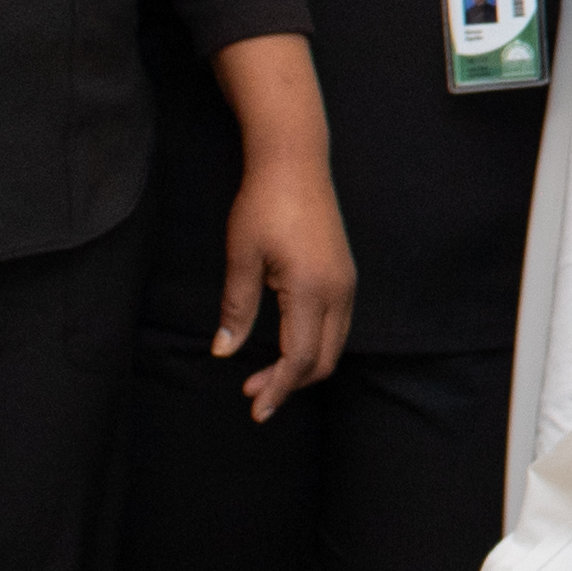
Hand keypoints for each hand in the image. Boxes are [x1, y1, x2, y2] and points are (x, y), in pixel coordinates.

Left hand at [202, 35, 353, 411]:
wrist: (295, 160)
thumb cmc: (264, 204)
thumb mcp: (241, 257)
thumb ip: (236, 309)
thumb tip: (225, 351)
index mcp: (312, 291)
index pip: (298, 359)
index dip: (277, 389)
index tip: (255, 410)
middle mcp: (339, 292)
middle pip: (322, 360)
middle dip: (290, 384)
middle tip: (253, 394)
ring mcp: (346, 282)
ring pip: (333, 345)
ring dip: (302, 366)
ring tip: (265, 374)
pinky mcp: (344, 274)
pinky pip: (336, 325)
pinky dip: (313, 345)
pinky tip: (285, 343)